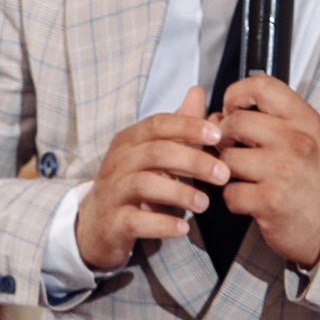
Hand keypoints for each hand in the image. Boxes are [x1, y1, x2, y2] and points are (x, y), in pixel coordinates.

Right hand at [75, 86, 228, 270]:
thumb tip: (198, 91)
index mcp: (128, 141)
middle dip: (194, 161)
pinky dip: (162, 224)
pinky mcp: (112, 223)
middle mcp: (116, 163)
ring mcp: (112, 193)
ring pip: (145, 184)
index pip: (158, 125)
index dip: (188, 126)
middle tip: (223, 174)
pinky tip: (182, 227)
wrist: (96, 226)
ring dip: (180, 193)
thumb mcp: (152, 152)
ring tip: (204, 203)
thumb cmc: (131, 185)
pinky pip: (137, 220)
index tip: (217, 135)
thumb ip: (177, 126)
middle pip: (156, 153)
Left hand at [214, 74, 319, 268]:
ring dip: (225, 170)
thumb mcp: (301, 137)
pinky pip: (230, 192)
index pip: (261, 86)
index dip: (236, 96)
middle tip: (231, 150)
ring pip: (227, 158)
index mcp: (304, 119)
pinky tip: (248, 198)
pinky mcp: (271, 201)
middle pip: (236, 122)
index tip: (233, 111)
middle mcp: (297, 142)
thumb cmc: (308, 177)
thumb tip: (217, 114)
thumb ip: (266, 119)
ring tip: (240, 176)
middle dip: (223, 138)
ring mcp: (284, 171)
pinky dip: (232, 198)